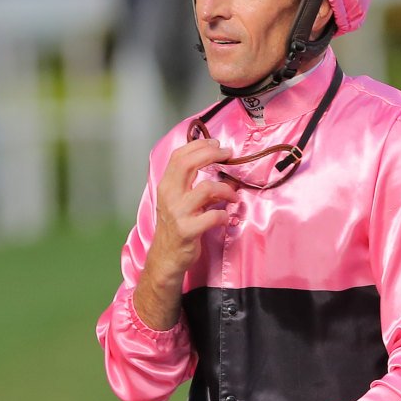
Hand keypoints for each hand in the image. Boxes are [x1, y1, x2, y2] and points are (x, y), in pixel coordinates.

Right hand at [144, 137, 238, 284]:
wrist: (166, 257)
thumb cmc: (176, 227)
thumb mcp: (179, 201)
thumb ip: (194, 184)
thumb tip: (222, 169)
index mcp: (166, 185)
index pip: (179, 156)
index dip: (199, 145)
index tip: (216, 143)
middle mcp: (169, 195)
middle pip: (189, 164)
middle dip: (212, 154)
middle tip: (228, 155)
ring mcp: (178, 213)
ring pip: (206, 188)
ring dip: (226, 190)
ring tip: (233, 196)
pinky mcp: (188, 230)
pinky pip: (213, 216)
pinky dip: (224, 215)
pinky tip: (226, 218)